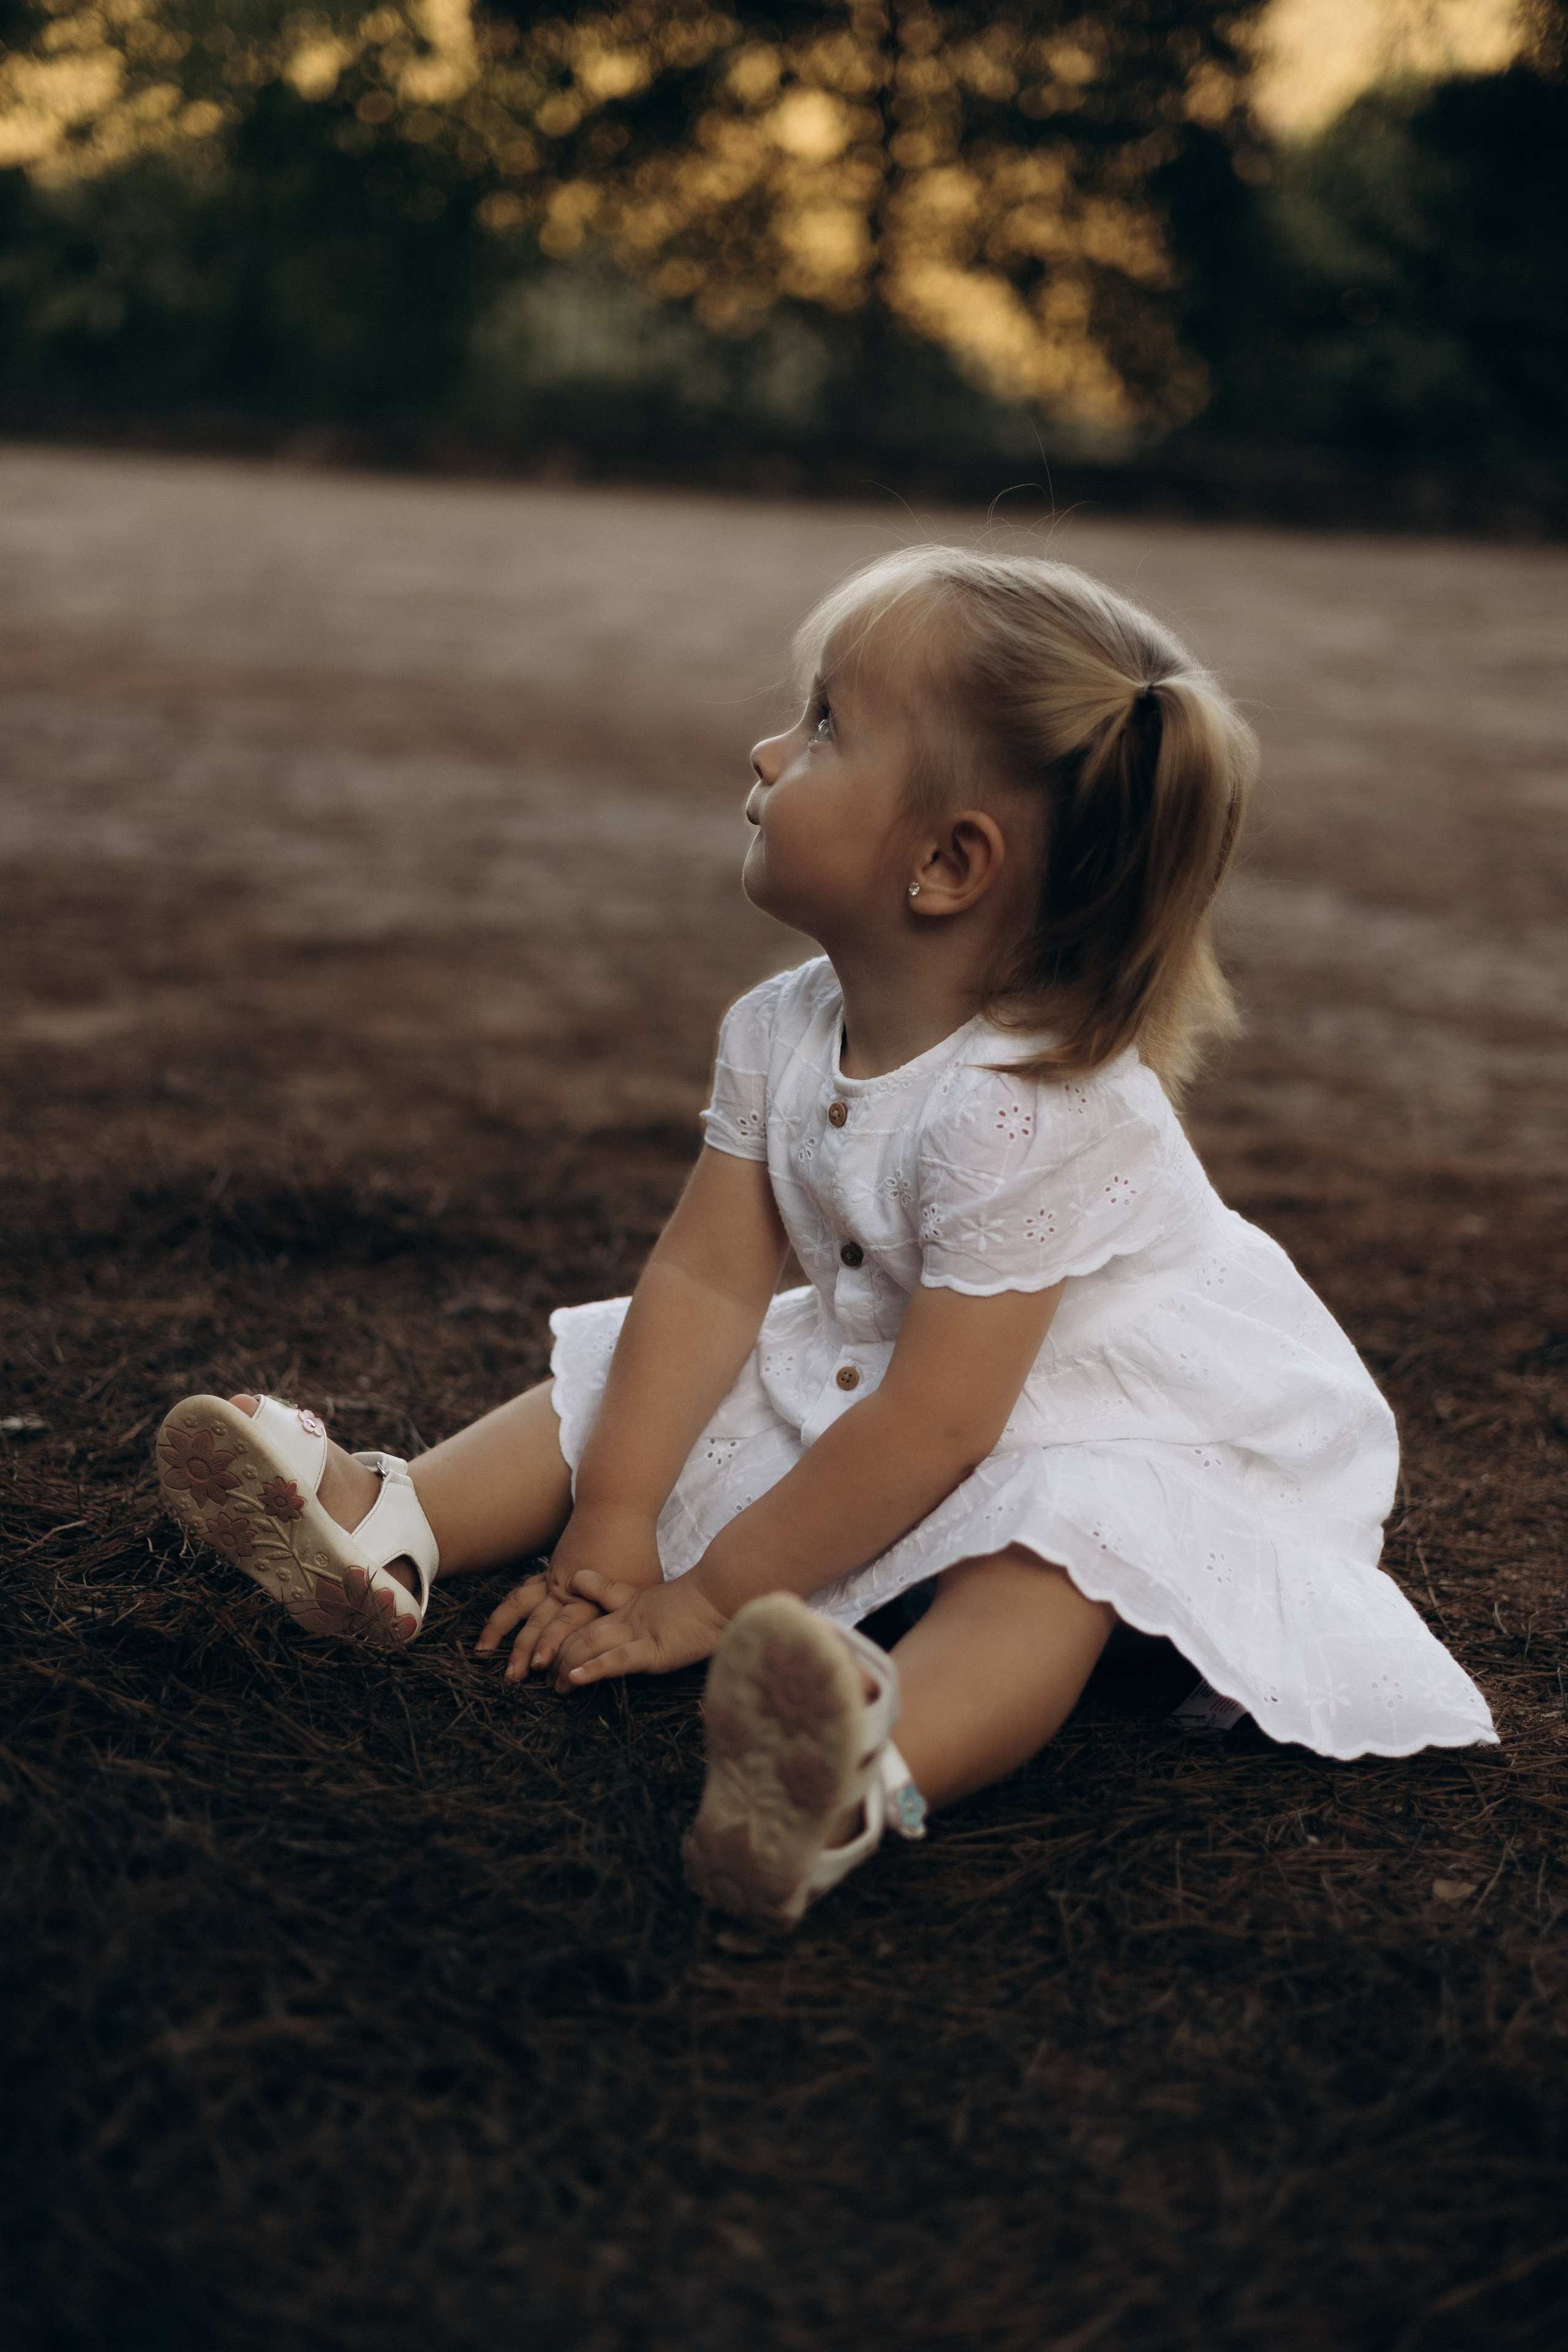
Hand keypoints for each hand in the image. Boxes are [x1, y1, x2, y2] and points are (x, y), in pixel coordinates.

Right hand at [476, 1505, 664, 1682]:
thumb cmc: (637, 1552)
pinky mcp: (547, 1575)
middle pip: (542, 1623)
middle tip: (513, 1675)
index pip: (571, 1630)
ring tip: (484, 1652)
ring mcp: (554, 1581)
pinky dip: (505, 1612)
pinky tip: (492, 1630)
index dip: (557, 1651)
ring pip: (523, 1607)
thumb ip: (634, 1618)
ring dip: (504, 1630)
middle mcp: (569, 1591)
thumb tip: (634, 1648)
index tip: (546, 1673)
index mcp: (594, 1598)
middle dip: (526, 1649)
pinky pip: (521, 1594)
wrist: (616, 1509)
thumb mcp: (646, 1587)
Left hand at [548, 1568, 729, 1690]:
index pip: (591, 1619)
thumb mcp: (673, 1603)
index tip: (555, 1652)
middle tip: (546, 1678)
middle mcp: (630, 1618)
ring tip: (554, 1686)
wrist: (727, 1591)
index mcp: (634, 1606)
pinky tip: (575, 1677)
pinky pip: (617, 1659)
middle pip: (583, 1635)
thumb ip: (647, 1608)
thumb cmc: (710, 1601)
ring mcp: (640, 1632)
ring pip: (591, 1646)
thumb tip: (629, 1614)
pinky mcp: (654, 1649)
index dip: (568, 1635)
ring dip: (567, 1666)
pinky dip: (593, 1668)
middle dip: (560, 1656)